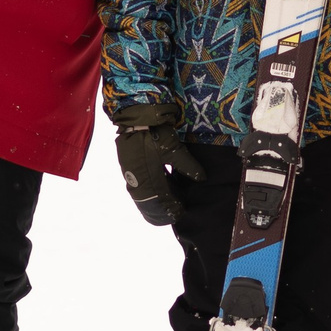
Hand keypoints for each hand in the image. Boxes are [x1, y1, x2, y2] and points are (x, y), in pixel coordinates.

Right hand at [110, 103, 203, 226]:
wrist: (137, 117)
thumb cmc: (155, 133)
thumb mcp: (174, 149)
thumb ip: (188, 166)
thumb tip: (202, 179)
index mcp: (147, 179)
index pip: (159, 202)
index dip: (170, 209)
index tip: (180, 212)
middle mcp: (136, 181)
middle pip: (148, 203)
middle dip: (161, 211)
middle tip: (175, 212)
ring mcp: (130, 175)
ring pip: (142, 196)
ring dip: (154, 202)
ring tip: (168, 204)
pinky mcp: (128, 167)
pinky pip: (138, 186)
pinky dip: (149, 192)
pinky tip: (160, 190)